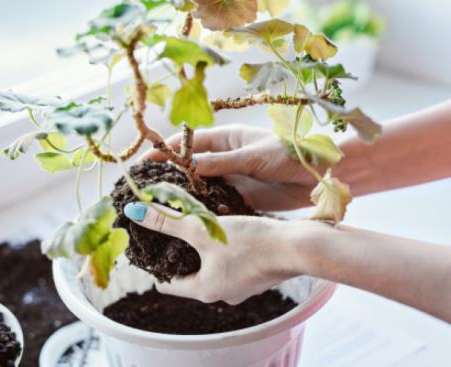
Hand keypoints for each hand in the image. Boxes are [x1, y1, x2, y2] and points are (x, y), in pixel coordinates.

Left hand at [123, 202, 308, 303]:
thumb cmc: (251, 242)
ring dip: (203, 249)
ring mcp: (242, 285)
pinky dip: (222, 248)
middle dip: (179, 254)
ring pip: (211, 267)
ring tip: (196, 226)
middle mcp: (222, 294)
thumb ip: (169, 221)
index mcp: (205, 291)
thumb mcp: (204, 229)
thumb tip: (136, 213)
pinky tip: (224, 228)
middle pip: (189, 275)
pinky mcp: (257, 273)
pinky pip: (230, 262)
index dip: (155, 267)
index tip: (149, 248)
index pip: (168, 284)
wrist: (299, 247)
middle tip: (170, 231)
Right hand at [142, 124, 316, 210]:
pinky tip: (193, 220)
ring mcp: (232, 179)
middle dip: (170, 176)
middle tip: (147, 190)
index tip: (144, 162)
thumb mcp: (252, 156)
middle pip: (190, 167)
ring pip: (202, 188)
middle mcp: (225, 158)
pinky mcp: (241, 198)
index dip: (165, 151)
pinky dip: (206, 211)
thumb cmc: (289, 153)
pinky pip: (218, 204)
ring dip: (186, 196)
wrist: (320, 174)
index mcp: (226, 138)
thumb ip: (220, 162)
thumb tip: (188, 164)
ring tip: (163, 208)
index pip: (188, 143)